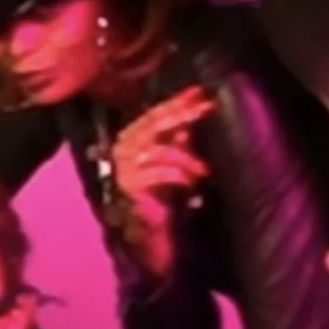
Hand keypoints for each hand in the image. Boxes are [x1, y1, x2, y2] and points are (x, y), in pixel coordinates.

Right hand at [110, 86, 213, 280]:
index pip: (154, 114)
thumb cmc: (163, 198)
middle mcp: (123, 150)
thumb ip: (179, 139)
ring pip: (157, 147)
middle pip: (153, 123)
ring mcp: (124, 168)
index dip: (177, 102)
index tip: (200, 92)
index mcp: (131, 140)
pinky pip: (157, 172)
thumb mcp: (175, 163)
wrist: (150, 237)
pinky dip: (178, 175)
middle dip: (182, 114)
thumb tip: (193, 114)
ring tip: (203, 170)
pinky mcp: (130, 188)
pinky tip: (191, 184)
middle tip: (205, 108)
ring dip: (185, 157)